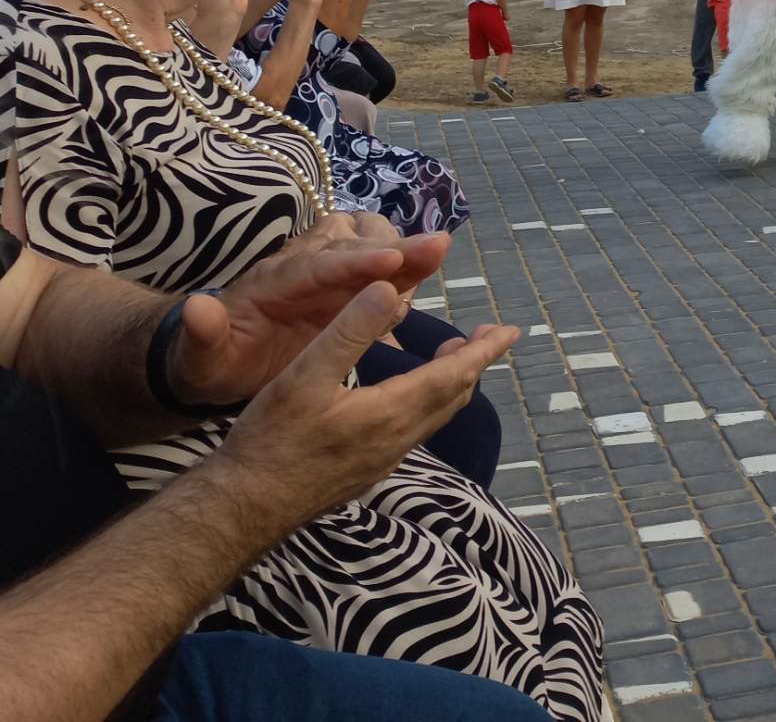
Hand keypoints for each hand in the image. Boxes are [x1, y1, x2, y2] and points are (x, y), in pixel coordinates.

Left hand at [167, 213, 452, 407]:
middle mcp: (305, 264)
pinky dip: (404, 271)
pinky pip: (382, 267)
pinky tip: (420, 287)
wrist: (219, 358)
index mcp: (273, 283)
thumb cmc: (212, 361)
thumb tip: (197, 307)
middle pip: (355, 242)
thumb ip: (201, 335)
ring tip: (433, 259)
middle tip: (438, 247)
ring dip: (402, 250)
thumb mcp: (200, 358)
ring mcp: (328, 269)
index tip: (391, 258)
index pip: (318, 264)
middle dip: (395, 245)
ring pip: (372, 242)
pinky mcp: (346, 282)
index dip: (355, 261)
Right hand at [209, 280, 517, 532]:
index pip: (455, 374)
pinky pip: (416, 431)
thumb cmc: (270, 440)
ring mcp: (382, 461)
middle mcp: (397, 440)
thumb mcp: (305, 375)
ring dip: (452, 383)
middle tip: (487, 335)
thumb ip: (350, 330)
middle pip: (453, 396)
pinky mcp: (366, 472)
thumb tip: (391, 287)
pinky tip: (409, 394)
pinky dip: (429, 402)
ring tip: (455, 356)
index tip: (512, 330)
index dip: (484, 349)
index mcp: (391, 412)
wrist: (240, 511)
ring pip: (435, 416)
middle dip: (474, 363)